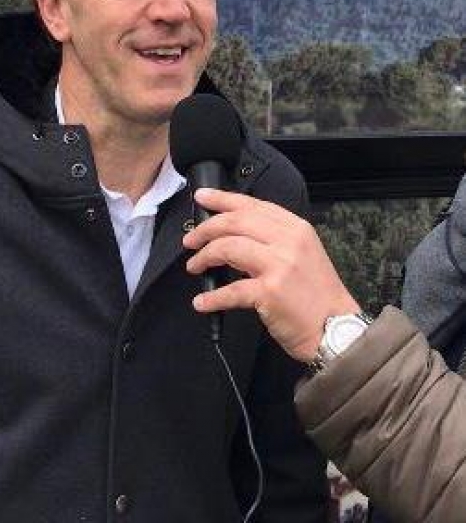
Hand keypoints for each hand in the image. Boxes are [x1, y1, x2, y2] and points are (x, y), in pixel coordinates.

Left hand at [182, 189, 360, 361]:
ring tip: (194, 266)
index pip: (252, 205)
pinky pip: (231, 290)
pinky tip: (202, 301)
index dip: (222, 199)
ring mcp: (279, 265)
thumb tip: (232, 231)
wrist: (337, 329)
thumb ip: (273, 237)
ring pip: (227, 248)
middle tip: (190, 240)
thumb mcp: (302, 253)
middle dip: (205, 229)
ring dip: (204, 257)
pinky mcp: (270, 292)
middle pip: (234, 222)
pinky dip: (212, 296)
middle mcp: (288, 241)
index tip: (202, 198)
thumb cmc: (317, 295)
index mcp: (295, 228)